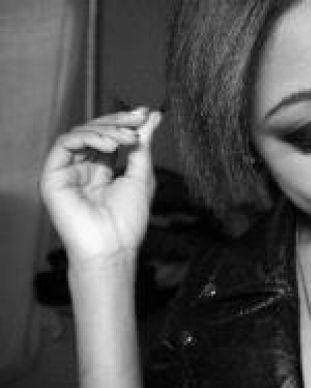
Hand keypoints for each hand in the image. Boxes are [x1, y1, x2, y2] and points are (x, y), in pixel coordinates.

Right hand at [40, 107, 161, 264]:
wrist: (112, 247)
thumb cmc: (127, 222)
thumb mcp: (142, 176)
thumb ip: (143, 145)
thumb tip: (152, 116)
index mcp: (102, 172)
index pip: (110, 138)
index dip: (126, 123)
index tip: (146, 113)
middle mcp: (82, 170)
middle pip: (95, 132)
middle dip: (119, 121)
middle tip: (138, 118)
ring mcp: (67, 172)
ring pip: (81, 134)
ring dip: (108, 130)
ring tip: (128, 138)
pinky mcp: (53, 176)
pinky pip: (66, 143)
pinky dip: (90, 137)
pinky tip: (111, 144)